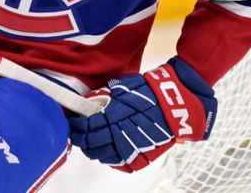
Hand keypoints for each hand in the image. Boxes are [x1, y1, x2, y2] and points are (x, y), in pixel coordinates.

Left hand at [69, 57, 216, 171]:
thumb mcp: (125, 87)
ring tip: (90, 141)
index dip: (77, 127)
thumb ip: (105, 96)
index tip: (73, 123)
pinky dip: (107, 156)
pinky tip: (106, 148)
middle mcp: (120, 135)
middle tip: (78, 133)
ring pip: (102, 155)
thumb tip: (88, 102)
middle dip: (81, 139)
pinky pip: (116, 162)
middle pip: (91, 144)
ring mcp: (130, 149)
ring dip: (92, 149)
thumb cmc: (151, 91)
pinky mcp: (140, 158)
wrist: (177, 105)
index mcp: (115, 117)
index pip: (87, 128)